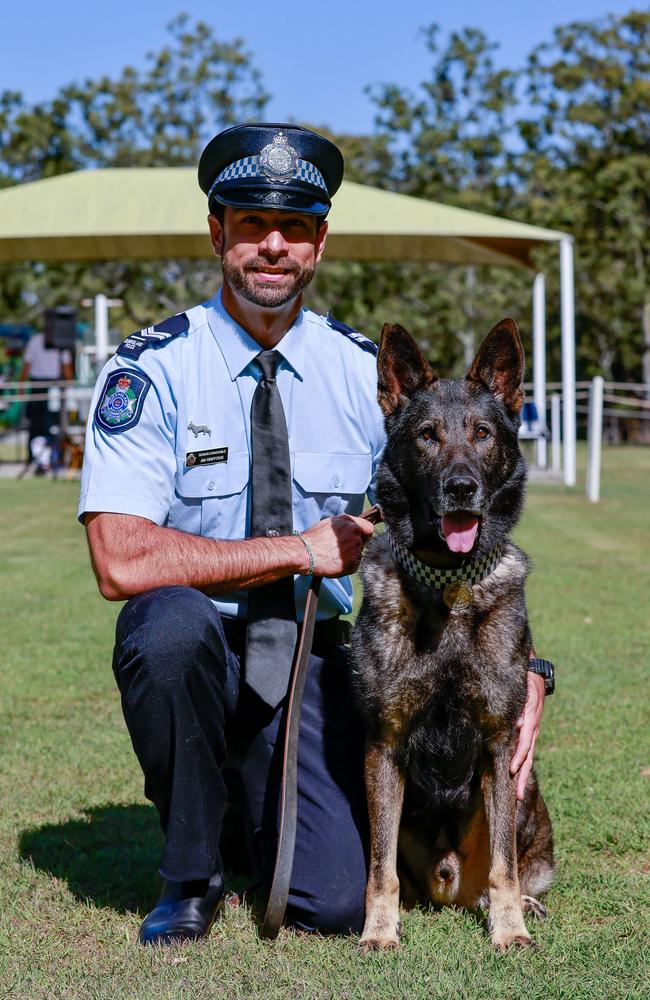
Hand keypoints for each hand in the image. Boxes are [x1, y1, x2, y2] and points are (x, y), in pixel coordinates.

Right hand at [301, 515, 374, 577]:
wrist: (305, 553)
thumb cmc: (313, 538)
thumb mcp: (330, 523)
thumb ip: (345, 524)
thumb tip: (353, 526)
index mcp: (350, 523)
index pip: (369, 528)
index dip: (364, 534)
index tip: (359, 538)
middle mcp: (355, 534)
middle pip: (362, 543)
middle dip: (354, 546)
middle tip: (338, 550)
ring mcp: (356, 550)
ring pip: (358, 555)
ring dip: (349, 557)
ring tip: (334, 556)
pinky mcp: (353, 564)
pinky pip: (354, 566)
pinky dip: (346, 567)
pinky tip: (334, 563)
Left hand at [510, 671, 544, 800]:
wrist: (534, 673)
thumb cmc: (524, 680)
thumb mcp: (523, 689)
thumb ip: (519, 705)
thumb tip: (517, 723)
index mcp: (531, 718)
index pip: (525, 742)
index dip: (519, 756)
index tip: (513, 769)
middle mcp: (533, 728)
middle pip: (528, 756)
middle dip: (522, 776)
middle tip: (516, 795)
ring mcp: (533, 730)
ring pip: (529, 756)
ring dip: (523, 775)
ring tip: (517, 794)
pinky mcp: (530, 731)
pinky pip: (527, 750)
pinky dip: (523, 764)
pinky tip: (518, 776)